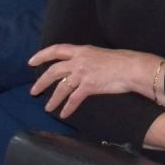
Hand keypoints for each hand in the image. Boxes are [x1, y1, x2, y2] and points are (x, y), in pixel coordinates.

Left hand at [28, 43, 164, 117]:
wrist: (132, 68)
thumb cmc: (122, 61)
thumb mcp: (101, 54)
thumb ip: (88, 59)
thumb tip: (82, 66)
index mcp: (82, 51)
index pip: (57, 50)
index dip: (42, 55)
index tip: (31, 62)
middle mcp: (79, 61)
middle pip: (54, 70)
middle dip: (41, 82)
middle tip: (33, 91)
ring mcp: (83, 73)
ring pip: (61, 87)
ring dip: (53, 99)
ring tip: (47, 108)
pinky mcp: (88, 86)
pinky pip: (74, 99)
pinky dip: (68, 108)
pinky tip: (64, 114)